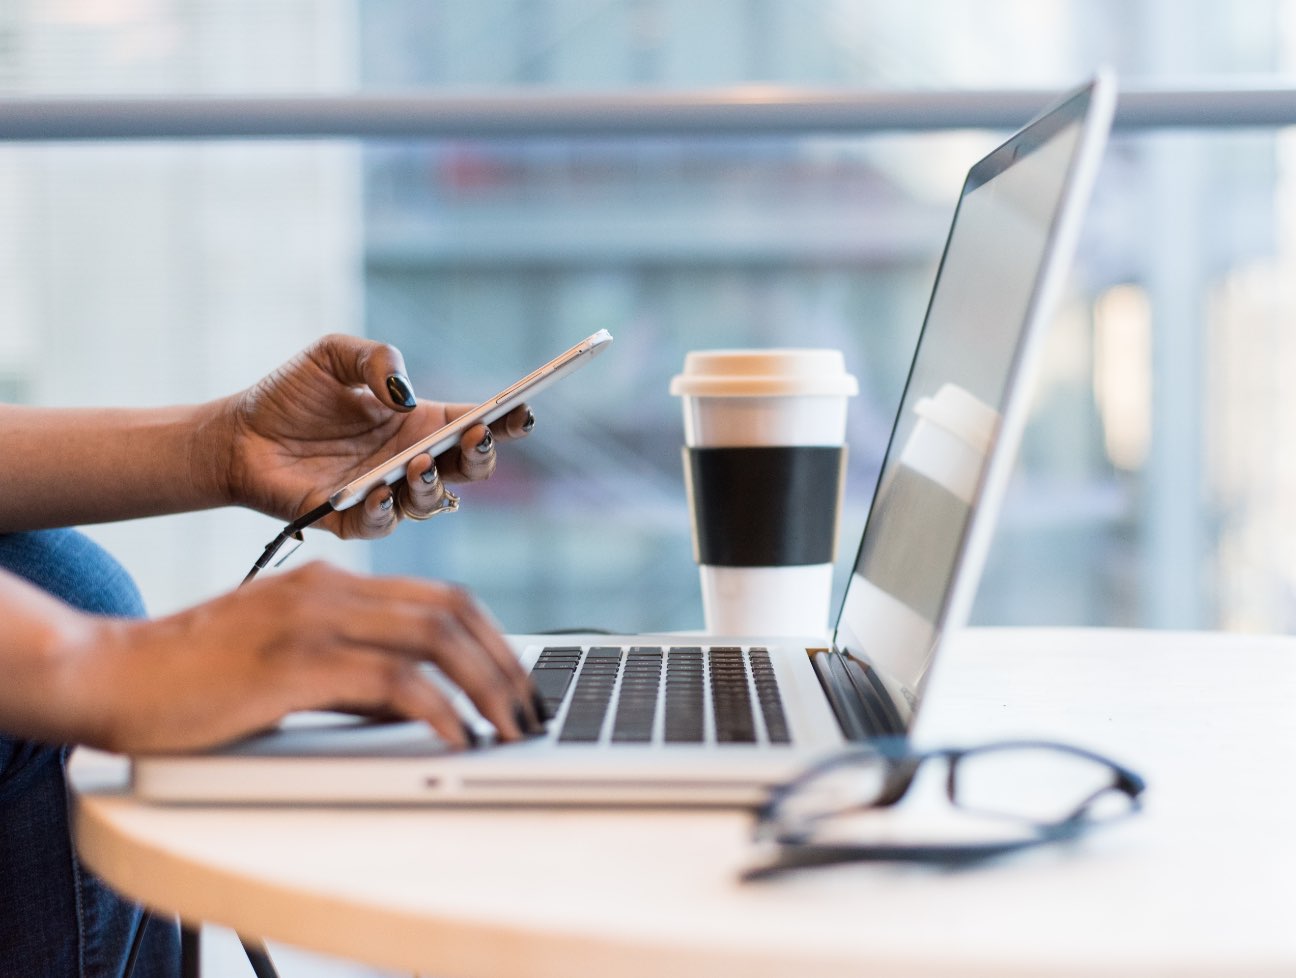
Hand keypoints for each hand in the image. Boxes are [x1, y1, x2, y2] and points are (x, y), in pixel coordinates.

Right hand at [58, 562, 542, 753]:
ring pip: (435, 638)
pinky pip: (392, 681)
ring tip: (510, 728)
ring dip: (486, 686)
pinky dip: (438, 710)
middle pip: (452, 610)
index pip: (441, 596)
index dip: (493, 637)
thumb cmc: (195, 677)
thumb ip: (353, 673)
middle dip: (505, 663)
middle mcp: (331, 589)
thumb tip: (419, 705)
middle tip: (529, 710)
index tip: (518, 680)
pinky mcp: (294, 662)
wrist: (111, 674)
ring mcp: (313, 620)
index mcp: (333, 582)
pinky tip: (456, 737)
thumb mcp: (289, 662)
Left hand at [215, 334, 534, 537]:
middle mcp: (411, 461)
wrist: (236, 434)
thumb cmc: (290, 394)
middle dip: (481, 455)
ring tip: (419, 462)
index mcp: (419, 423)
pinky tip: (379, 490)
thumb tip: (404, 393)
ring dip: (433, 484)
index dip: (505, 420)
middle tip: (475, 436)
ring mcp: (385, 494)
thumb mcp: (334, 354)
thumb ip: (376, 358)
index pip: (476, 424)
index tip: (522, 409)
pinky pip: (381, 524)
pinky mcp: (351, 520)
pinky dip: (385, 510)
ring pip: (432, 502)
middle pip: (469, 469)